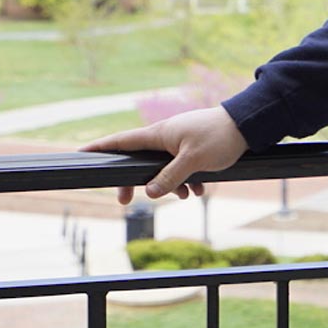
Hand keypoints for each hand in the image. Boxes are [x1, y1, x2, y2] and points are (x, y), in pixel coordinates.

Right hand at [82, 106, 248, 202]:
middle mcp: (165, 136)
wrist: (248, 126)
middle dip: (137, 183)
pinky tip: (200, 188)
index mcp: (159, 133)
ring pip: (163, 168)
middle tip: (125, 201)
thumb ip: (169, 177)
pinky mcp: (192, 147)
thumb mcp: (193, 161)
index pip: (122, 141)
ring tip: (188, 194)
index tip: (80, 154)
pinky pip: (181, 168)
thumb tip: (150, 193)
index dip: (100, 148)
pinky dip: (188, 180)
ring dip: (172, 185)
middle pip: (139, 162)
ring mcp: (179, 141)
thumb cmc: (219, 137)